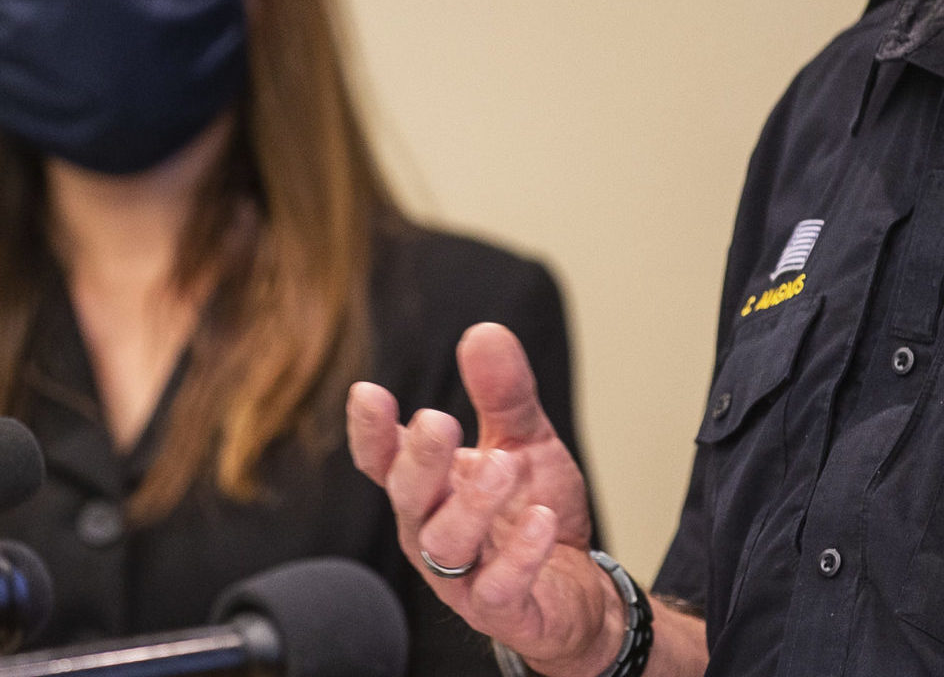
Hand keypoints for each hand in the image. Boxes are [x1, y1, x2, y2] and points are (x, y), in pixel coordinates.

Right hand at [348, 323, 621, 676]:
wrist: (575, 588)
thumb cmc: (533, 513)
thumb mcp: (525, 441)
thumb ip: (503, 393)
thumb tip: (484, 333)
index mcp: (430, 488)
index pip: (383, 460)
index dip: (370, 432)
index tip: (368, 394)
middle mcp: (432, 530)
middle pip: (407, 498)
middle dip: (419, 460)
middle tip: (437, 422)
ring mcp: (462, 576)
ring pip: (445, 544)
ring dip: (471, 504)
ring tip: (504, 468)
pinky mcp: (500, 610)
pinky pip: (497, 588)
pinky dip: (518, 555)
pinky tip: (541, 520)